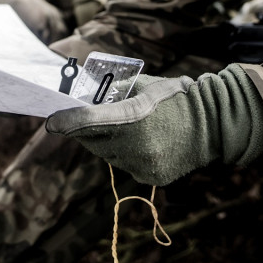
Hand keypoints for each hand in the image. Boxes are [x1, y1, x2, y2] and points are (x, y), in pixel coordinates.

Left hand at [45, 65, 262, 185]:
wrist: (212, 123)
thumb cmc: (173, 97)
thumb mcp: (143, 85)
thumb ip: (113, 92)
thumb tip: (84, 98)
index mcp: (131, 116)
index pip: (87, 122)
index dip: (65, 122)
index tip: (50, 121)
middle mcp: (135, 144)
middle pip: (92, 141)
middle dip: (86, 130)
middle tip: (86, 120)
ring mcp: (143, 164)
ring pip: (108, 156)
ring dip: (108, 143)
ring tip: (128, 129)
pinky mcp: (150, 177)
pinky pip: (126, 166)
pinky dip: (127, 155)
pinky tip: (145, 143)